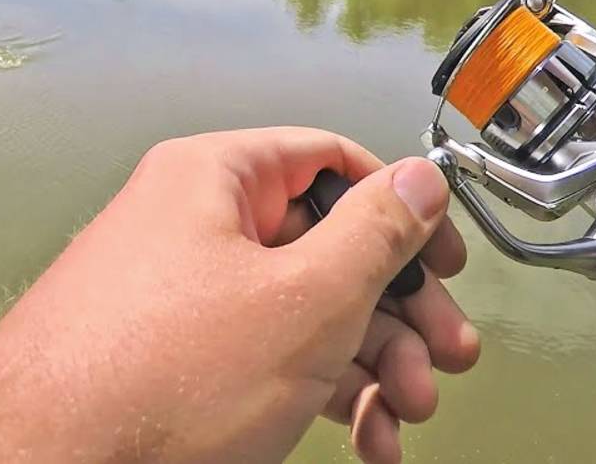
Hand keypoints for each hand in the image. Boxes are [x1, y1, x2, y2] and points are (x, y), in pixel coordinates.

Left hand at [0, 128, 478, 463]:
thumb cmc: (150, 381)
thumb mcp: (303, 300)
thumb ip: (375, 235)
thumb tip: (417, 179)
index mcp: (211, 179)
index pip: (327, 160)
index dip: (399, 205)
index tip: (443, 259)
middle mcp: (189, 226)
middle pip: (323, 246)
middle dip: (397, 310)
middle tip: (445, 358)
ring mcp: (179, 297)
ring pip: (300, 312)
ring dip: (369, 364)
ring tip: (404, 414)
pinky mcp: (172, 360)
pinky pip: (262, 356)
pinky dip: (318, 391)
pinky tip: (362, 437)